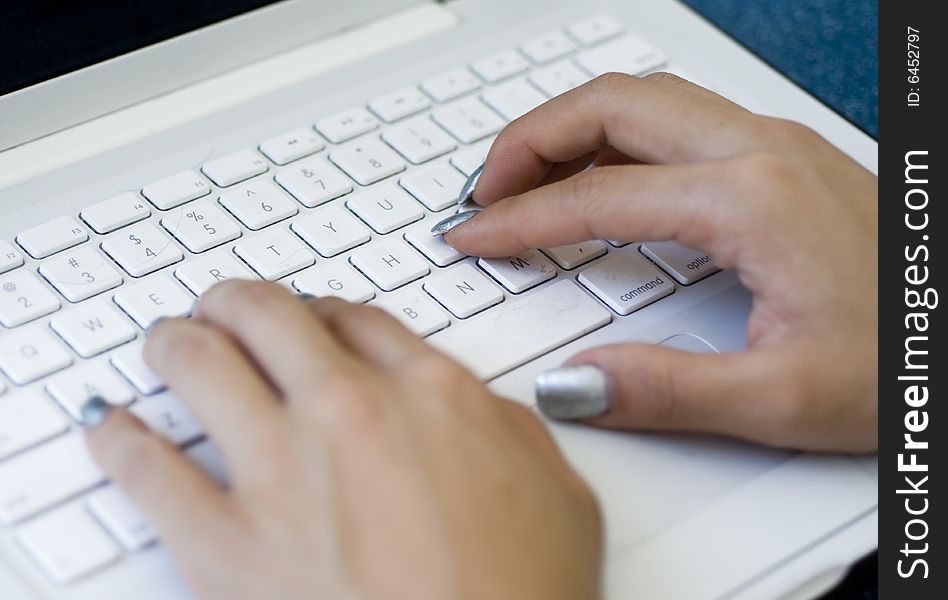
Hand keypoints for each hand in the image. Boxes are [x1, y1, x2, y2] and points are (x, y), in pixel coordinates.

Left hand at [85, 282, 600, 599]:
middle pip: (268, 316)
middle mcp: (349, 413)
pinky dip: (119, 438)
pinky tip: (113, 429)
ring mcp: (282, 471)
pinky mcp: (226, 545)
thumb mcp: (558, 490)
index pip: (354, 319)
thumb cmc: (524, 596)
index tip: (309, 318)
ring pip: (198, 362)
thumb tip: (476, 410)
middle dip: (238, 304)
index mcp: (430, 393)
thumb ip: (507, 430)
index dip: (322, 310)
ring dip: (175, 343)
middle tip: (225, 310)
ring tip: (168, 345)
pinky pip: (145, 468)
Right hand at [444, 72, 876, 452]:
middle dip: (529, 140)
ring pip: (644, 100)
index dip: (517, 217)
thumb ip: (666, 391)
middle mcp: (761, 151)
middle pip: (611, 105)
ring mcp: (775, 146)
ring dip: (571, 128)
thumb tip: (572, 384)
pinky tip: (599, 178)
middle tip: (482, 190)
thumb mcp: (785, 399)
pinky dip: (615, 138)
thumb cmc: (906, 363)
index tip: (470, 237)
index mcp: (750, 200)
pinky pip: (676, 121)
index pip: (595, 195)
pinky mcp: (782, 160)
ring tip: (524, 178)